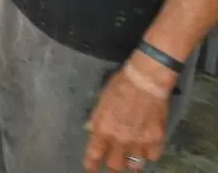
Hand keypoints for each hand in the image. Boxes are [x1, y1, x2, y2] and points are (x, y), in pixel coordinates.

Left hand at [83, 55, 174, 171]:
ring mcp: (140, 142)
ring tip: (129, 159)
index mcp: (103, 129)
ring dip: (130, 163)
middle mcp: (121, 140)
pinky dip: (148, 154)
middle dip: (112, 167)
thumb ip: (97, 120)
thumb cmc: (119, 86)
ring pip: (134, 165)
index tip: (89, 168)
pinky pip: (151, 156)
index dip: (91, 164)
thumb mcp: (101, 102)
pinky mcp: (156, 140)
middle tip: (111, 165)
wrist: (145, 81)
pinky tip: (145, 149)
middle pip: (115, 165)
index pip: (94, 154)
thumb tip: (92, 131)